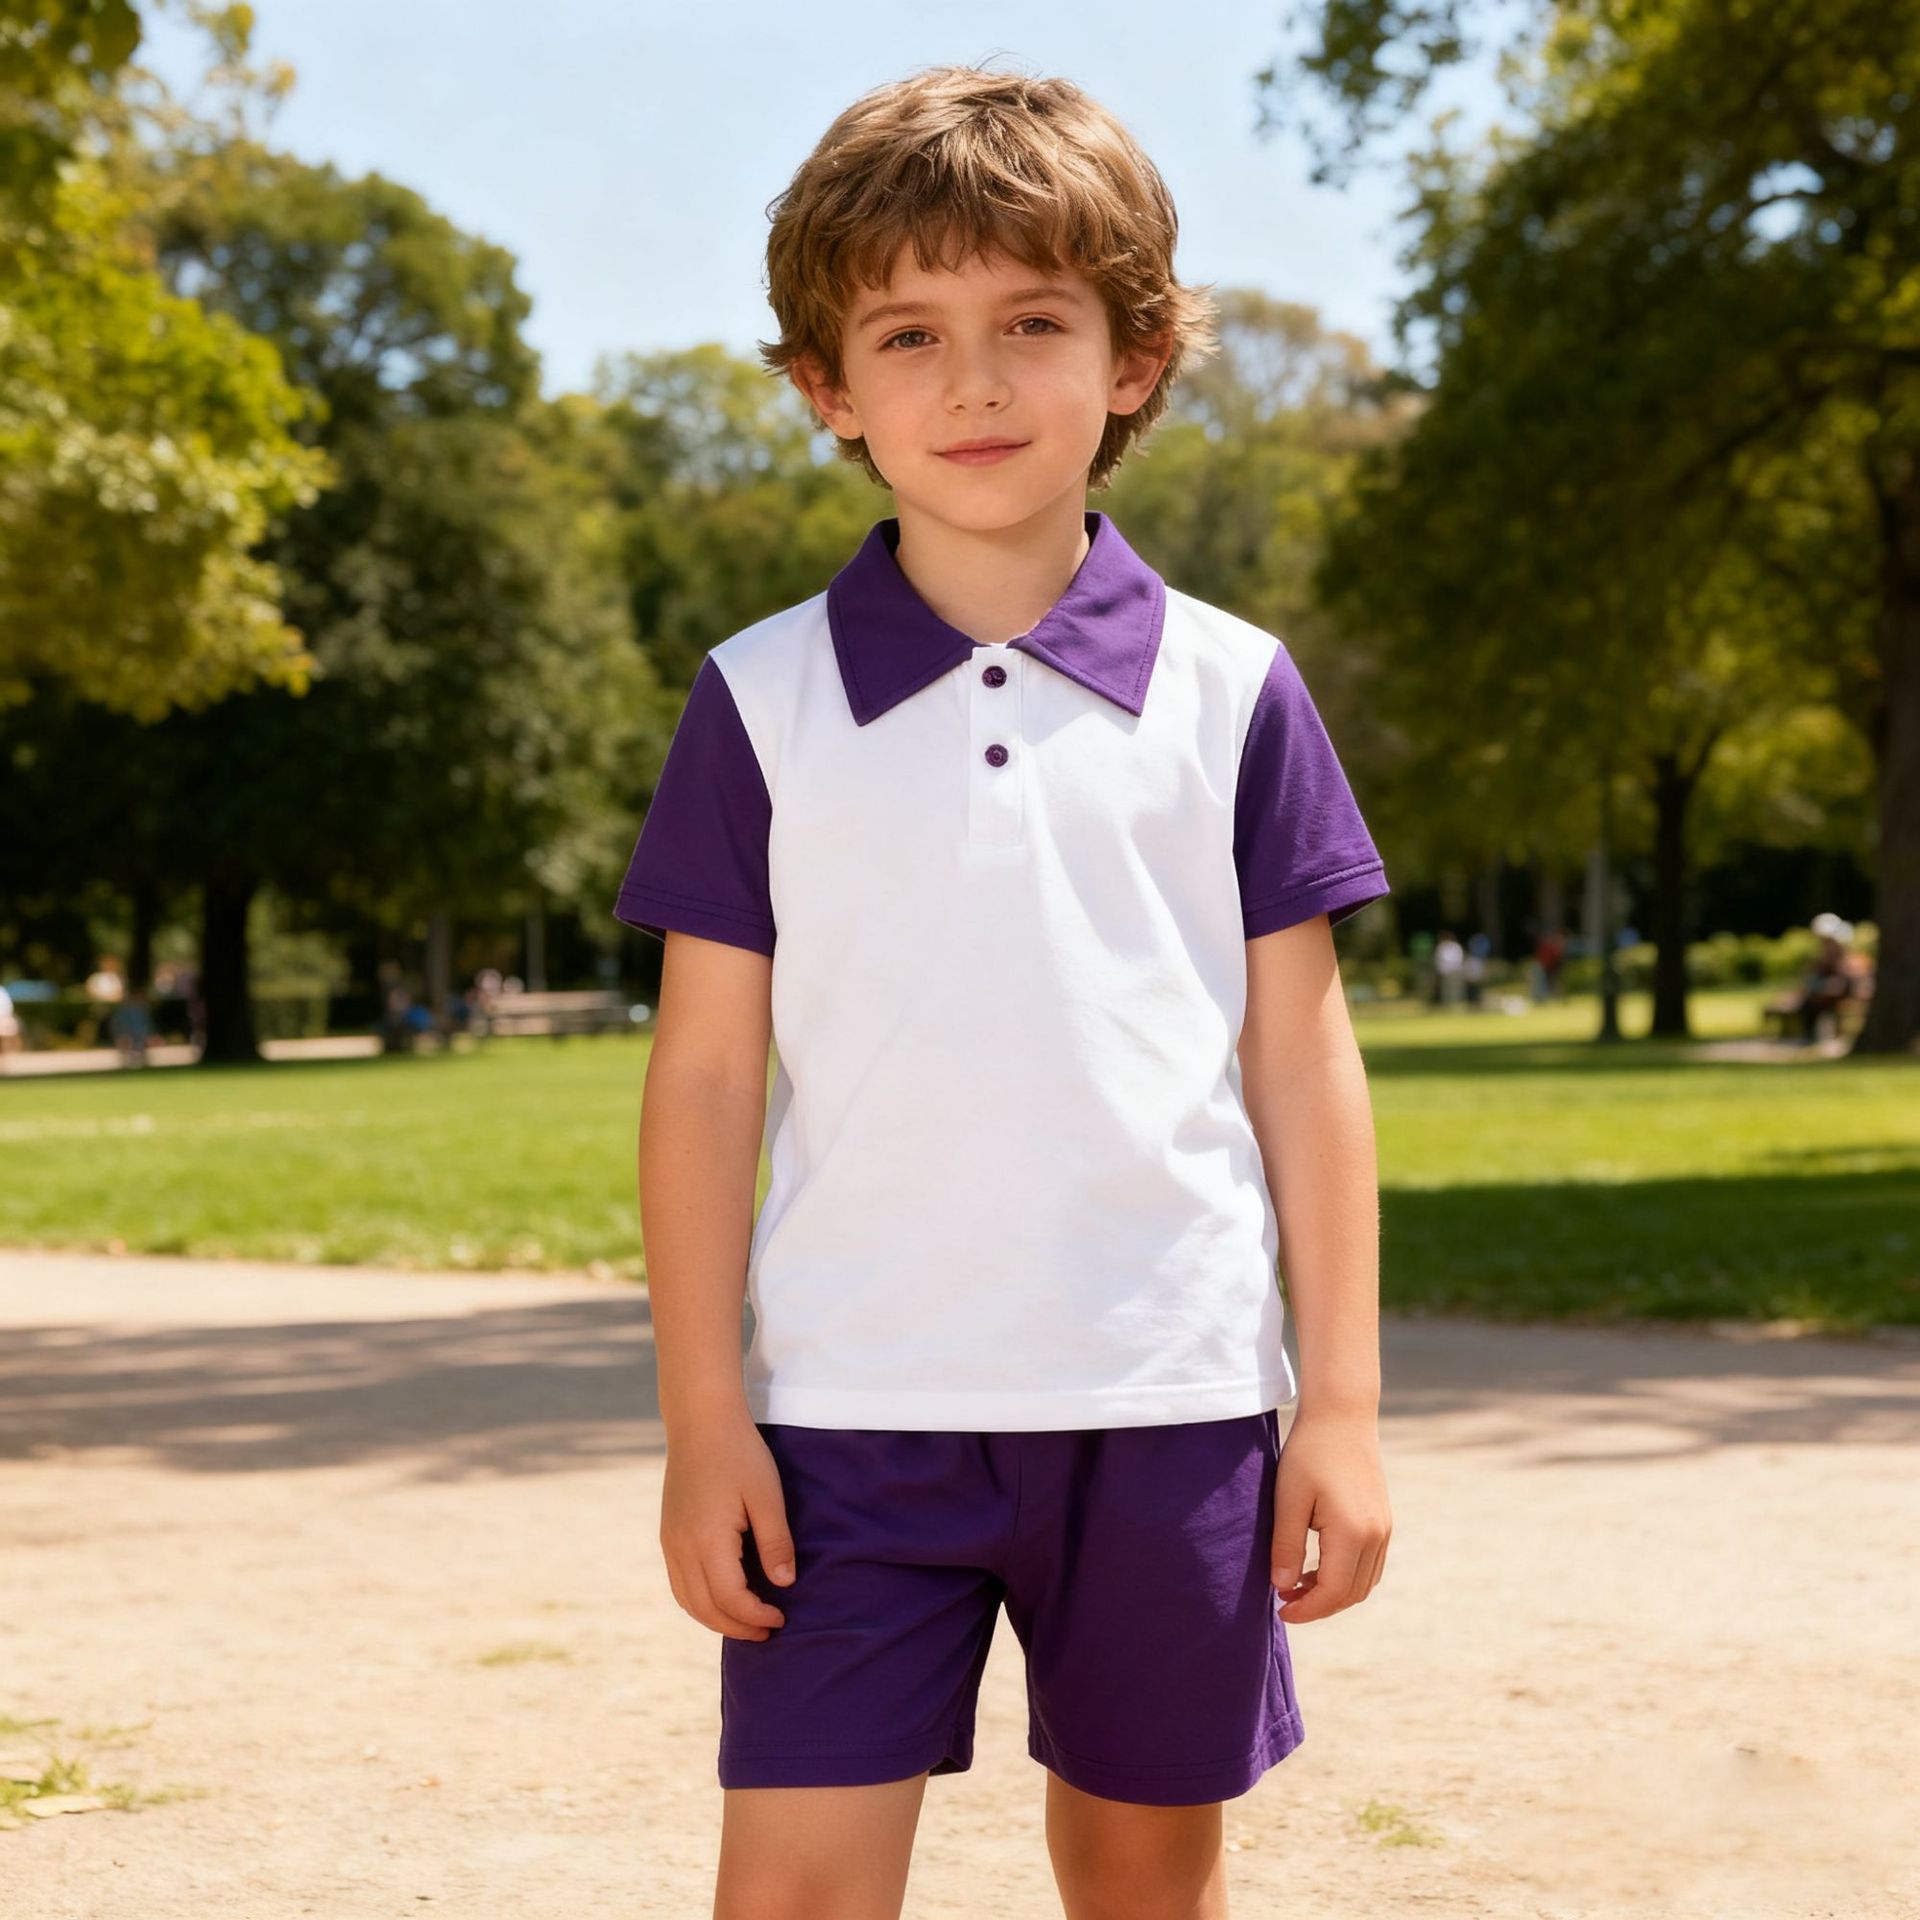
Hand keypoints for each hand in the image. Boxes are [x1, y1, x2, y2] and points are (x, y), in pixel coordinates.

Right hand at [660, 1415, 797, 1640]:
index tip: (781, 1617)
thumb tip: (784, 1584)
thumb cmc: (740, 1454)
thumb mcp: (767, 1496)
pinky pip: (679, 1584)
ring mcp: (670, 1542)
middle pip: (705, 1608)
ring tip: (747, 1622)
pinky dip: (699, 1602)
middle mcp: (681, 1547)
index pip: (730, 1599)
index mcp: (707, 1540)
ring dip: (716, 1619)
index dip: (756, 1616)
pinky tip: (722, 1599)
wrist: (700, 1422)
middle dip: (737, 1626)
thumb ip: (775, 1542)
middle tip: (768, 1631)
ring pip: (687, 1601)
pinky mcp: (668, 1535)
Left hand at [1269, 1407, 1390, 1623]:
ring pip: (1363, 1582)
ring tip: (1296, 1585)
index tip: (1281, 1610)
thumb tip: (1282, 1587)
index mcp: (1353, 1532)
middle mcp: (1376, 1536)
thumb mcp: (1289, 1499)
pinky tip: (1317, 1567)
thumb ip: (1286, 1545)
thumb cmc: (1310, 1452)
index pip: (1333, 1591)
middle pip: (1351, 1593)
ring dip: (1333, 1593)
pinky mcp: (1383, 1520)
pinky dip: (1346, 1576)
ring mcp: (1384, 1528)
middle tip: (1284, 1600)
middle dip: (1319, 1606)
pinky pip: (1369, 1564)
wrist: (1342, 1415)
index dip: (1307, 1609)